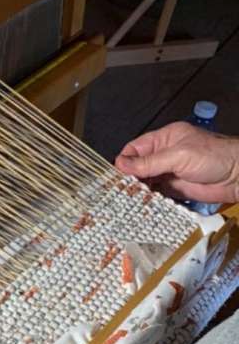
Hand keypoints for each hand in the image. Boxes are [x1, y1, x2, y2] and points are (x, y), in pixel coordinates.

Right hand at [115, 122, 238, 203]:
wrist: (238, 177)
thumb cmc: (214, 157)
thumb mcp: (178, 155)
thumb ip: (149, 162)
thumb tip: (121, 164)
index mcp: (164, 139)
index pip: (135, 148)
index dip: (124, 160)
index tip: (117, 174)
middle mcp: (163, 155)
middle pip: (136, 166)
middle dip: (128, 177)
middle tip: (119, 190)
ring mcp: (168, 173)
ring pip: (143, 181)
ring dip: (136, 190)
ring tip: (127, 199)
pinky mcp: (172, 189)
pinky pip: (154, 194)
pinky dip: (146, 199)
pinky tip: (140, 204)